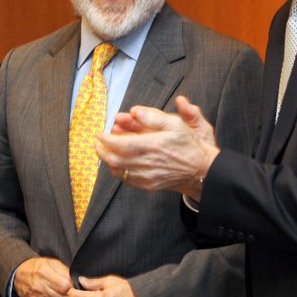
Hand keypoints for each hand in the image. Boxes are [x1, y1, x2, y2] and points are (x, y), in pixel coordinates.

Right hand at [14, 257, 72, 296]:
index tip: (76, 286)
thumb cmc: (38, 268)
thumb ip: (65, 271)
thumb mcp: (52, 262)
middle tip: (75, 294)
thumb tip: (77, 280)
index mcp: (45, 272)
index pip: (65, 285)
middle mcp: (40, 286)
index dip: (74, 287)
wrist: (20, 276)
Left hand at [97, 96, 218, 197]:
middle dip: (101, 150)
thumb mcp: (175, 124)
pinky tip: (116, 162)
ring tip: (104, 150)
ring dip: (107, 159)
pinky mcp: (147, 185)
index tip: (100, 133)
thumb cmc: (187, 144)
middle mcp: (146, 162)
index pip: (120, 144)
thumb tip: (134, 111)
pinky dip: (117, 170)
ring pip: (117, 170)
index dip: (105, 139)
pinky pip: (125, 179)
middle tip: (97, 142)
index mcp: (151, 145)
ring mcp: (146, 176)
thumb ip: (153, 116)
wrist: (199, 169)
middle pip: (113, 159)